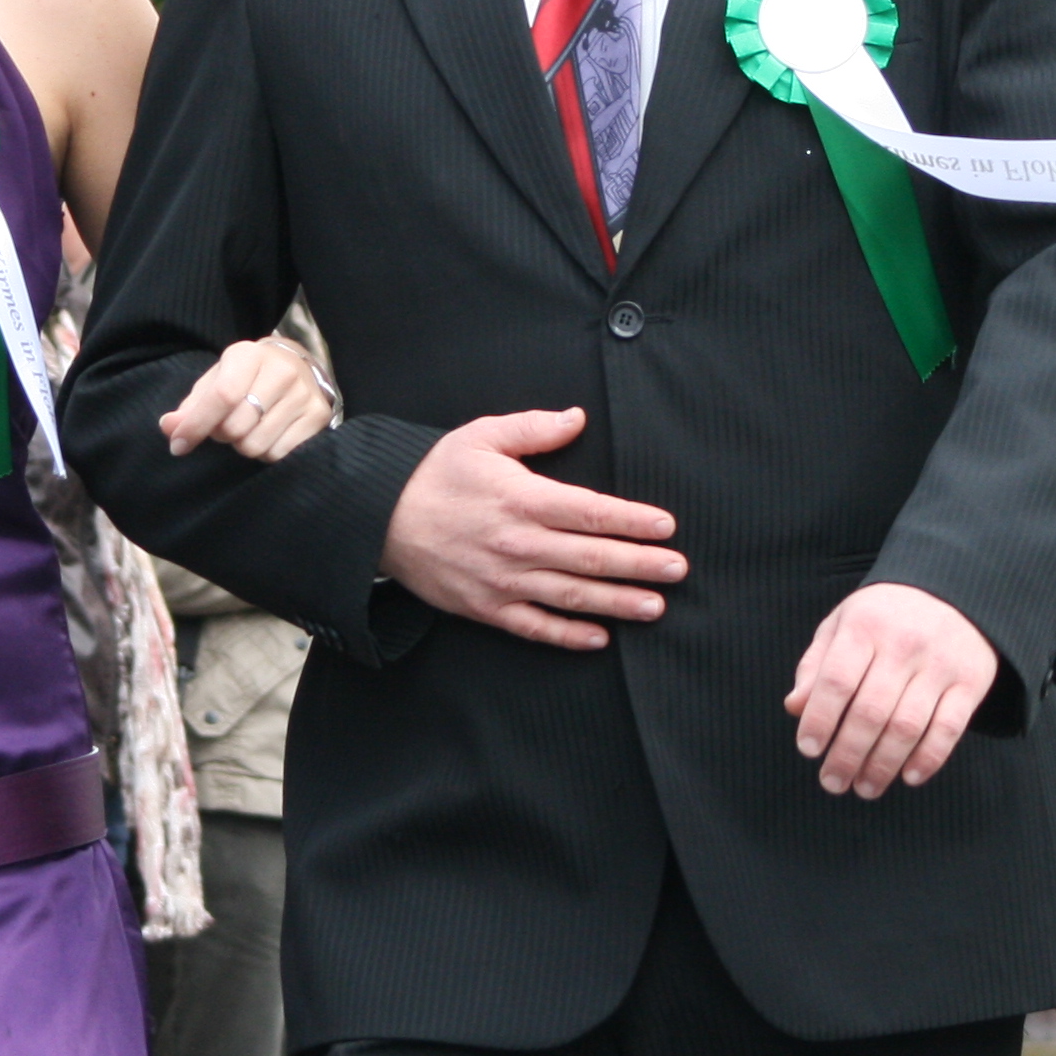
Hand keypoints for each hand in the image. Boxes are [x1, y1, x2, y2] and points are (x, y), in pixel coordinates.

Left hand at [158, 336, 334, 463]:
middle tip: (227, 426)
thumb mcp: (215, 383)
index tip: (178, 446)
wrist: (296, 368)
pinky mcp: (318, 415)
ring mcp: (303, 394)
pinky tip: (269, 434)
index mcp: (249, 355)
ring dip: (244, 446)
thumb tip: (169, 428)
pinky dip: (266, 452)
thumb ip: (190, 407)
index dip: (196, 425)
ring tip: (250, 428)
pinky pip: (279, 454)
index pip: (222, 396)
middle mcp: (281, 371)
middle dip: (222, 435)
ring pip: (256, 445)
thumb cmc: (246, 378)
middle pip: (236, 427)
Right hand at [374, 408, 682, 650]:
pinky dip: (568, 635)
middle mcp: (518, 543)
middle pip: (592, 557)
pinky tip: (599, 638)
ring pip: (572, 596)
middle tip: (679, 569)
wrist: (376, 518)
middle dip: (640, 564)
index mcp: (522, 498)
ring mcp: (503, 581)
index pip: (592, 511)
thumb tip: (578, 418)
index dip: (633, 521)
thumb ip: (533, 428)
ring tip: (655, 606)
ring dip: (618, 603)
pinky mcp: (486, 608)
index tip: (666, 527)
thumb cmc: (432, 474)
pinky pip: (535, 627)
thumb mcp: (480, 436)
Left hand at [785, 582, 1000, 797]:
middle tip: (833, 783)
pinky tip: (909, 777)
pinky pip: (949, 729)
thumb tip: (795, 707)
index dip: (820, 720)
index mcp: (865, 626)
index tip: (809, 750)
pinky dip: (928, 758)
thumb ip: (816, 665)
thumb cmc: (885, 615)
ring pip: (907, 726)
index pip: (837, 681)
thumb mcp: (843, 624)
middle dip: (848, 755)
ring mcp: (940, 665)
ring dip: (883, 765)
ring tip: (865, 788)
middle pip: (870, 712)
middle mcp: (903, 645)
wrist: (955, 592)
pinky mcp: (971, 682)